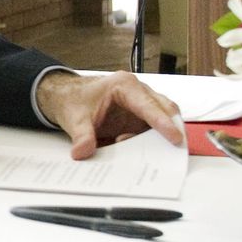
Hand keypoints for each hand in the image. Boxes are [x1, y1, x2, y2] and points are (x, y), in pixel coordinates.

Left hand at [35, 70, 182, 159]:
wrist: (66, 97)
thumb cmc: (73, 99)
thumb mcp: (74, 118)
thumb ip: (80, 135)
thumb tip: (82, 152)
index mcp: (124, 85)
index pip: (148, 105)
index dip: (163, 123)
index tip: (175, 138)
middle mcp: (138, 93)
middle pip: (165, 110)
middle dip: (171, 130)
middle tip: (173, 152)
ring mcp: (141, 106)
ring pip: (162, 121)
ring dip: (159, 139)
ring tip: (149, 156)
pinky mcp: (140, 118)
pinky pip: (152, 131)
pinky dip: (151, 143)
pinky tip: (144, 154)